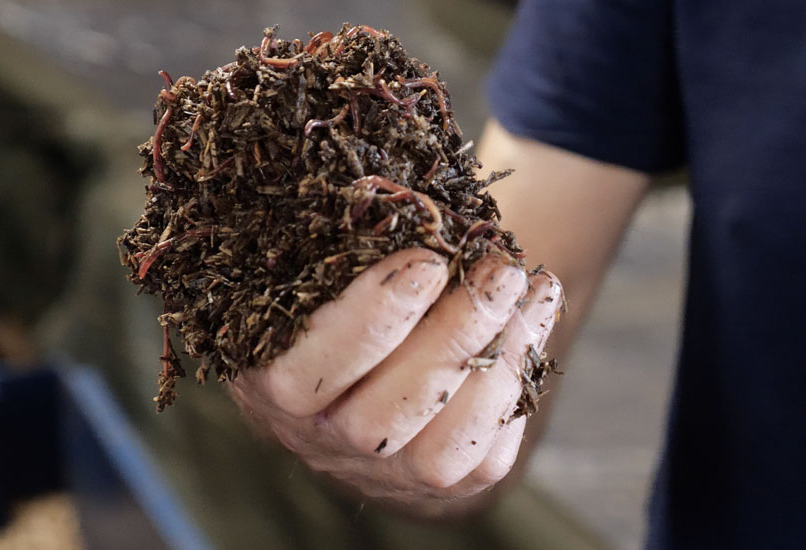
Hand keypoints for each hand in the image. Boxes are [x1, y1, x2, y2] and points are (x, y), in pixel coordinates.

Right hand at [230, 248, 562, 515]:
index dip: (370, 320)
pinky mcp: (440, 484)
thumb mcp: (323, 257)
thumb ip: (345, 244)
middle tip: (498, 271)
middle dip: (450, 338)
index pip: (304, 372)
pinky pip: (486, 457)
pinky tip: (536, 313)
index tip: (426, 261)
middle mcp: (317, 439)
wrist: (378, 336)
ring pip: (436, 451)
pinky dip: (518, 379)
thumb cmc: (344, 278)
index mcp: (269, 380)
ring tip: (524, 285)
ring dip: (493, 362)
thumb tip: (399, 198)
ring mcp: (380, 470)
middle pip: (379, 420)